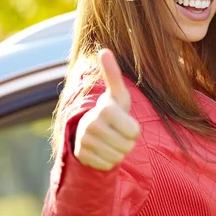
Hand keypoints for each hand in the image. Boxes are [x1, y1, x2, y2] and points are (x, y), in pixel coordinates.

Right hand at [73, 49, 140, 169]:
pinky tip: (101, 150)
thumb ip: (113, 74)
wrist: (90, 131)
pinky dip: (107, 161)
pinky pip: (106, 165)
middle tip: (117, 133)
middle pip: (127, 146)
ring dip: (118, 151)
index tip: (124, 122)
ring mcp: (84, 141)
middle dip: (126, 142)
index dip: (134, 131)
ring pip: (117, 157)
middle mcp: (91, 124)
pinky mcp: (81, 155)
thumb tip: (104, 50)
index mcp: (105, 109)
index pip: (135, 132)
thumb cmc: (111, 111)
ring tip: (110, 141)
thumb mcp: (117, 95)